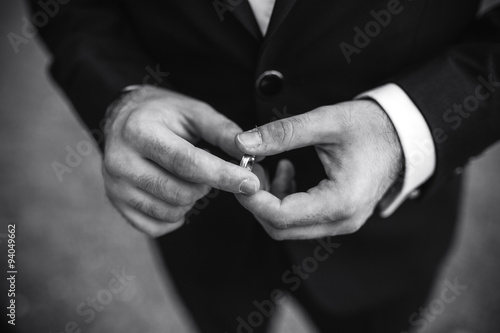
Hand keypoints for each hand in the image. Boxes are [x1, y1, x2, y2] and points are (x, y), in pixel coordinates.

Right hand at [103, 86, 259, 236]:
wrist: (124, 118)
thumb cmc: (164, 114)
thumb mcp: (194, 112)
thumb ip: (223, 132)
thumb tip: (251, 155)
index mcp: (139, 131)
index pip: (186, 163)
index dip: (222, 175)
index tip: (250, 183)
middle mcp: (120, 161)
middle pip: (181, 192)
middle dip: (207, 185)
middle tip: (207, 168)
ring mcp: (115, 186)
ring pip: (171, 211)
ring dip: (192, 199)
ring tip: (188, 176)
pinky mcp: (116, 203)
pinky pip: (157, 226)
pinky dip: (175, 215)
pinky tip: (174, 191)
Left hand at [234, 100, 402, 239]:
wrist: (403, 136)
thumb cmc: (371, 127)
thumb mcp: (326, 122)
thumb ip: (283, 133)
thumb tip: (243, 143)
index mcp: (340, 202)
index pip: (280, 216)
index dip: (251, 197)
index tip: (239, 171)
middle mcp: (341, 221)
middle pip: (279, 228)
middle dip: (256, 200)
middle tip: (250, 167)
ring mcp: (341, 223)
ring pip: (287, 227)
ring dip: (269, 200)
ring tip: (269, 165)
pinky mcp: (338, 217)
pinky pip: (300, 220)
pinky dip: (283, 200)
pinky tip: (286, 171)